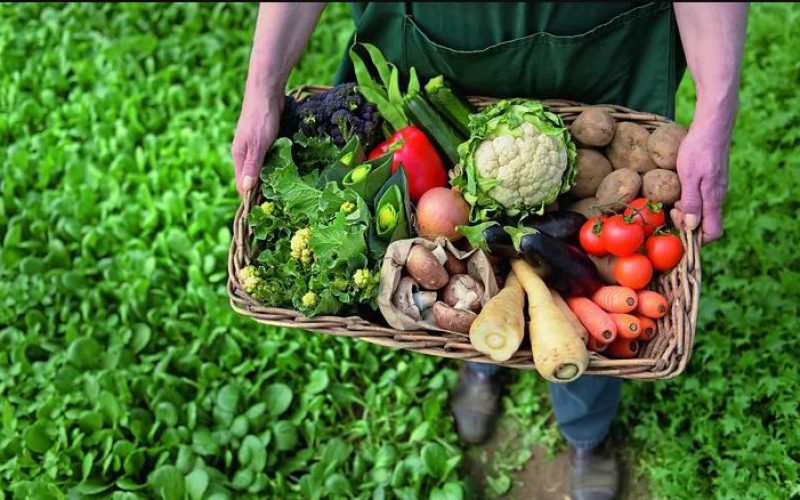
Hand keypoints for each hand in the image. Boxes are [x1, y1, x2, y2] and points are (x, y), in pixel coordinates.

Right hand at [231, 87, 283, 197]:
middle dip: (262, 192)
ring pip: (261, 169)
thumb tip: (246, 189)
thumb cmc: (261, 117)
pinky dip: (276, 167)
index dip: (251, 199)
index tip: (265, 212)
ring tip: (285, 194)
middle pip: (251, 178)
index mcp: (239, 156)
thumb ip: (253, 165)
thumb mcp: (258, 144)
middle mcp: (244, 154)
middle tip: (280, 206)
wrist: (266, 91)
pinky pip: (269, 158)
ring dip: (270, 180)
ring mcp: (254, 147)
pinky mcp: (265, 140)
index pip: (241, 185)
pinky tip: (287, 172)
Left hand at [671, 122, 730, 243]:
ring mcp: (716, 188)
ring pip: (702, 210)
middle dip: (687, 222)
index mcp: (714, 199)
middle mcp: (718, 197)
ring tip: (674, 197)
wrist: (712, 126)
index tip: (679, 227)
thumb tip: (691, 226)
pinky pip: (701, 198)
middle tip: (672, 208)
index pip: (713, 232)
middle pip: (705, 223)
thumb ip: (692, 202)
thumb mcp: (689, 176)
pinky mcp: (712, 180)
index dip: (696, 238)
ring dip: (686, 210)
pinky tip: (678, 188)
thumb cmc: (698, 149)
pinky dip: (689, 199)